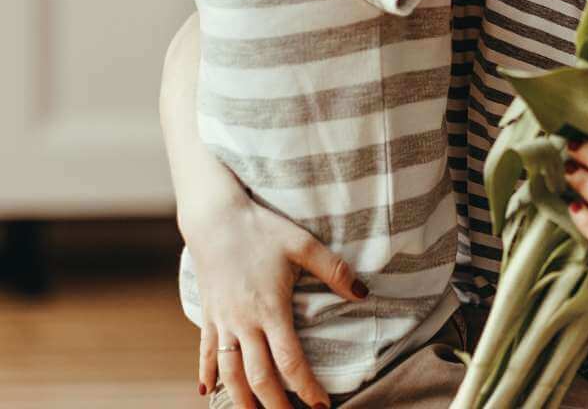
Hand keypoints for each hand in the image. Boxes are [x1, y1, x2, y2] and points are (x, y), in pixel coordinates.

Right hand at [186, 193, 364, 408]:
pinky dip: (205, 374)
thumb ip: (334, 269)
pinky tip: (206, 392)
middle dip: (275, 406)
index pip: (290, 361)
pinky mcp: (207, 314)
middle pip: (259, 378)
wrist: (215, 218)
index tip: (321, 407)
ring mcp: (222, 321)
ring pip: (229, 374)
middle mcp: (244, 323)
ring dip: (241, 401)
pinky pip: (204, 352)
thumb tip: (364, 293)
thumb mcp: (302, 244)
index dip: (306, 388)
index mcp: (270, 310)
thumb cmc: (262, 229)